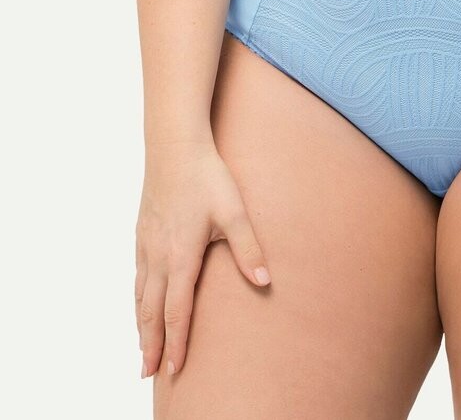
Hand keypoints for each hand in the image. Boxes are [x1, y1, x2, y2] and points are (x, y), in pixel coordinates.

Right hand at [135, 139, 271, 380]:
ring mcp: (146, 245)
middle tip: (150, 373)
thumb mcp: (234, 211)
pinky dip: (136, 299)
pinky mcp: (142, 233)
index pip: (177, 310)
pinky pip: (136, 276)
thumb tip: (265, 281)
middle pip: (151, 311)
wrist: (175, 146)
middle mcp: (158, 256)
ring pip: (139, 296)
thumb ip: (248, 248)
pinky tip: (140, 304)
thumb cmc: (207, 177)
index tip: (175, 368)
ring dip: (141, 326)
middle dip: (151, 345)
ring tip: (143, 350)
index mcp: (181, 256)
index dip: (177, 341)